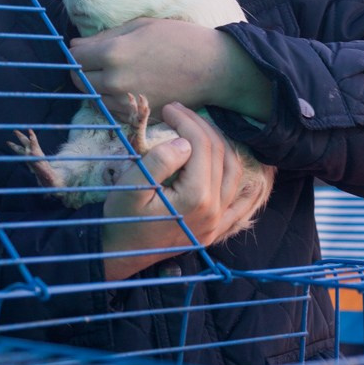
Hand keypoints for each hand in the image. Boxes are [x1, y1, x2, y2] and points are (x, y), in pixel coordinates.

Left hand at [70, 18, 271, 121]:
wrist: (212, 68)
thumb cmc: (179, 39)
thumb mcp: (141, 25)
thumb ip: (105, 36)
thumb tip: (75, 44)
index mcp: (113, 53)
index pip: (74, 56)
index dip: (77, 51)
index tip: (86, 48)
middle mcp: (114, 80)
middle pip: (79, 79)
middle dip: (83, 69)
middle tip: (98, 61)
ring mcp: (126, 102)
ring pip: (93, 98)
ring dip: (97, 86)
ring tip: (115, 73)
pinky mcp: (138, 116)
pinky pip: (112, 111)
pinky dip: (112, 101)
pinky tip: (128, 87)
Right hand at [102, 104, 260, 279]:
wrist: (118, 255)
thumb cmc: (122, 219)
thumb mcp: (131, 187)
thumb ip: (159, 162)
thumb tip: (185, 143)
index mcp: (195, 198)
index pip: (200, 145)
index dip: (186, 121)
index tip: (168, 109)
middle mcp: (214, 210)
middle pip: (218, 154)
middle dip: (200, 126)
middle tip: (178, 112)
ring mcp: (217, 222)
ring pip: (234, 172)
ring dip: (220, 144)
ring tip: (199, 128)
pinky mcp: (215, 230)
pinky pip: (240, 204)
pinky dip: (244, 183)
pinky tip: (244, 169)